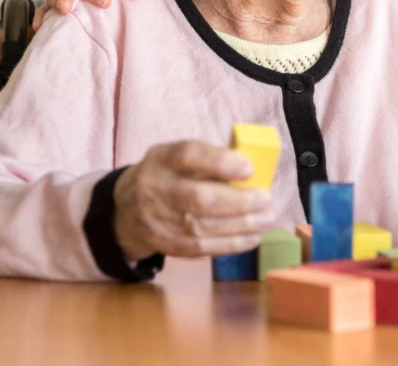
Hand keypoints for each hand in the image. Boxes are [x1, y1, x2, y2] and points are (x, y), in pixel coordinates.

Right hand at [113, 141, 273, 261]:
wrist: (125, 208)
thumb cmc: (168, 175)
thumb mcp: (177, 156)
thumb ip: (208, 159)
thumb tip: (253, 169)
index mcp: (163, 158)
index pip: (189, 155)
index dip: (220, 162)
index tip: (249, 168)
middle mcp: (156, 188)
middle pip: (198, 197)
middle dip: (237, 201)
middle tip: (266, 200)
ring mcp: (157, 219)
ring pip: (201, 227)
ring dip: (240, 225)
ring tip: (267, 220)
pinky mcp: (163, 243)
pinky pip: (198, 248)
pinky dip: (229, 245)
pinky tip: (252, 238)